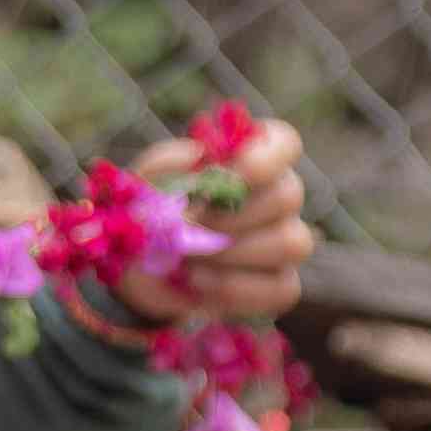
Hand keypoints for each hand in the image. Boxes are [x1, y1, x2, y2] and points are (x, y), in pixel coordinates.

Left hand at [116, 121, 314, 325]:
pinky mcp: (279, 284)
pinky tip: (199, 281)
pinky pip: (283, 288)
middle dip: (233, 214)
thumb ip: (170, 164)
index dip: (264, 156)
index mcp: (251, 159)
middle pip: (288, 195)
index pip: (285, 143)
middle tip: (189, 225)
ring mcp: (283, 242)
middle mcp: (277, 197)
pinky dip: (236, 287)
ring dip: (234, 251)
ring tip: (189, 257)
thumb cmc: (150, 212)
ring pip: (291, 242)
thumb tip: (197, 161)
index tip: (226, 173)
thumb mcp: (147, 181)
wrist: (139, 268)